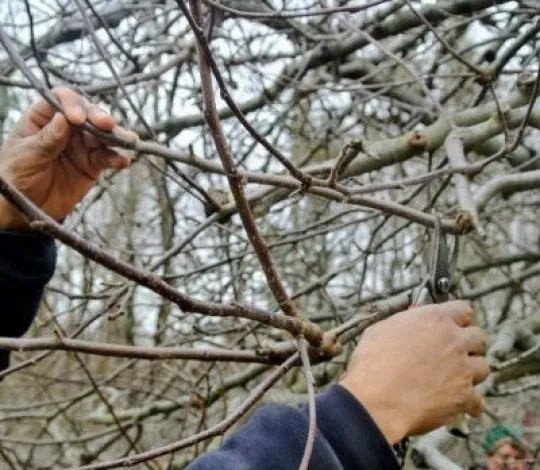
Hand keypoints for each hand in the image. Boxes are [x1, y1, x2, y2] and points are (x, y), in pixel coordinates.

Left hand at [0, 88, 134, 229]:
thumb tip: (63, 118)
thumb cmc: (16, 176)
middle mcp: (66, 128)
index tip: (77, 119)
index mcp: (43, 118)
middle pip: (88, 113)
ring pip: (103, 135)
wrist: (24, 207)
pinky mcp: (93, 164)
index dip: (72, 104)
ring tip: (128, 141)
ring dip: (116, 136)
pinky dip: (117, 158)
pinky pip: (108, 158)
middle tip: (107, 124)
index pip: (61, 100)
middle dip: (100, 117)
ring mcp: (81, 145)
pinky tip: (123, 161)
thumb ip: (47, 139)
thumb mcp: (26, 155)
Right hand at [340, 300, 488, 444]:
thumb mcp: (382, 329)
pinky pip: (479, 400)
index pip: (463, 310)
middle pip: (479, 337)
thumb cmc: (372, 363)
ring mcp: (463, 369)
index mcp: (435, 319)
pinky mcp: (464, 397)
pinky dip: (471, 402)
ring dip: (472, 371)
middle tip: (456, 352)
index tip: (454, 325)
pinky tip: (461, 403)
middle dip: (469, 344)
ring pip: (483, 367)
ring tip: (457, 377)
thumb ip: (404, 322)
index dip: (459, 318)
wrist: (377, 399)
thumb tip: (411, 319)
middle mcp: (454, 340)